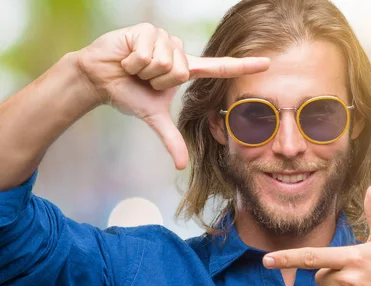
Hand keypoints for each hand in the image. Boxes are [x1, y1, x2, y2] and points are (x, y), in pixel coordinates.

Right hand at [75, 23, 269, 169]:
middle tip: (143, 77)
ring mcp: (165, 38)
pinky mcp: (149, 29)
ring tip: (134, 66)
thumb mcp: (153, 116)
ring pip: (165, 63)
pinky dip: (133, 60)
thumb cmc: (129, 93)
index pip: (220, 68)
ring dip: (144, 70)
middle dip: (157, 80)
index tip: (268, 64)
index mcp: (186, 71)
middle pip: (180, 72)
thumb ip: (171, 139)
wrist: (99, 77)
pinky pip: (148, 52)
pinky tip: (127, 56)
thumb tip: (181, 167)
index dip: (244, 66)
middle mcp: (180, 53)